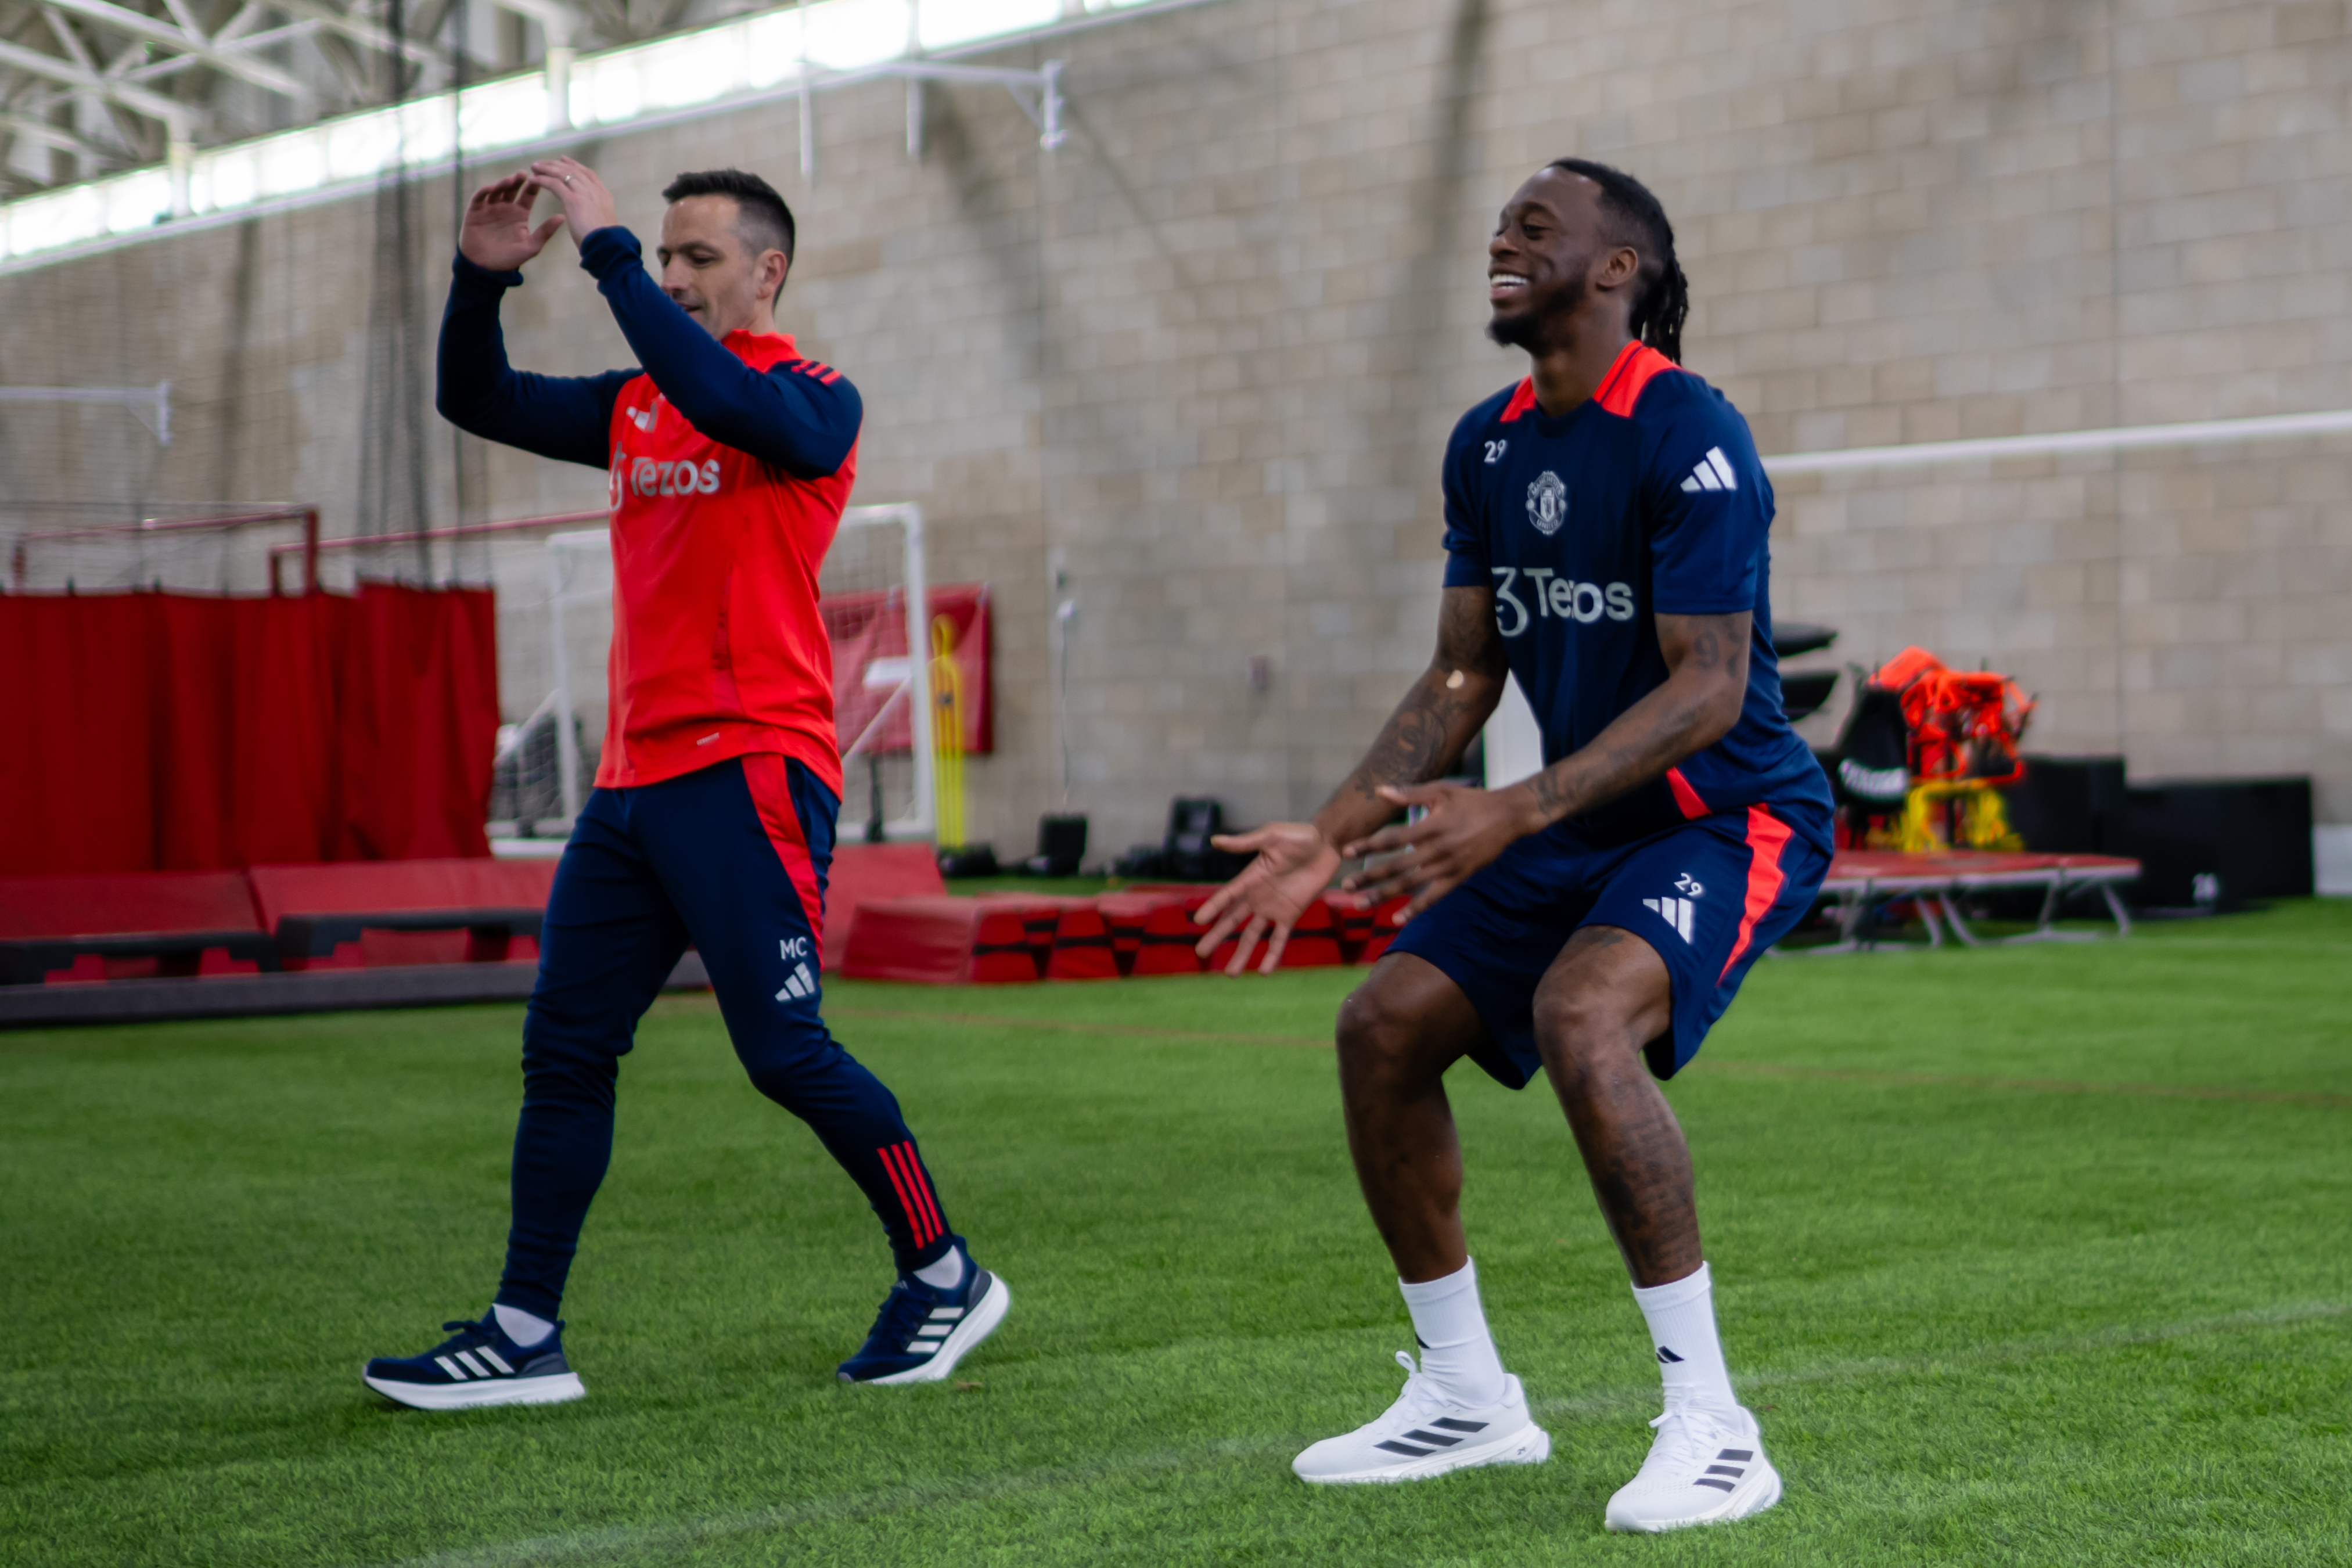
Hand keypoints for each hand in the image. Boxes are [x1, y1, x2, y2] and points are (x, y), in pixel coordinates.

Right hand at [459, 172, 565, 271]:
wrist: (486, 268)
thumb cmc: (510, 259)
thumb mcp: (531, 246)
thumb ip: (545, 231)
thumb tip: (563, 217)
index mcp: (520, 213)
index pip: (528, 195)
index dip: (533, 187)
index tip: (539, 178)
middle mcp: (506, 207)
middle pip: (512, 189)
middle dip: (517, 180)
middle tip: (524, 174)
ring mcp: (490, 207)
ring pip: (497, 190)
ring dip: (503, 184)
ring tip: (510, 180)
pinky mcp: (475, 210)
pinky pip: (479, 197)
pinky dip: (485, 191)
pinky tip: (492, 188)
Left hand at [527, 156, 620, 245]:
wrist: (608, 246)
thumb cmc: (607, 241)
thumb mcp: (603, 223)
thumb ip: (595, 214)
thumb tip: (590, 216)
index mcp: (603, 196)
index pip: (588, 174)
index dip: (575, 165)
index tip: (564, 160)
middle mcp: (594, 190)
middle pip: (574, 170)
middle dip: (557, 164)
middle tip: (543, 162)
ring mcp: (584, 193)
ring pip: (563, 173)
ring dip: (547, 168)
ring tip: (534, 167)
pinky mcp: (573, 200)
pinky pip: (554, 184)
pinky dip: (542, 180)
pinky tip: (533, 180)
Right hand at [1191, 823, 1342, 975]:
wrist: (1327, 844)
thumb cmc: (1298, 835)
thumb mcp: (1271, 836)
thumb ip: (1245, 843)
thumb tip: (1214, 840)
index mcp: (1250, 877)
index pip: (1227, 896)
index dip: (1213, 908)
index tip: (1198, 921)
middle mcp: (1257, 896)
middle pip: (1233, 921)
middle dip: (1217, 937)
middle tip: (1201, 953)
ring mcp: (1274, 908)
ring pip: (1252, 935)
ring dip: (1241, 954)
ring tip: (1230, 974)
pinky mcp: (1291, 914)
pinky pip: (1280, 938)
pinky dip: (1273, 955)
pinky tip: (1264, 972)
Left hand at [1341, 781, 1540, 922]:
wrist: (1509, 816)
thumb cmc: (1472, 801)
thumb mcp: (1441, 791)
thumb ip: (1409, 794)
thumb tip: (1380, 791)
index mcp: (1430, 826)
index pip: (1393, 839)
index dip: (1369, 845)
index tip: (1348, 852)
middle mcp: (1437, 849)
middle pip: (1397, 866)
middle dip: (1369, 877)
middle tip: (1346, 886)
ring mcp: (1448, 866)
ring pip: (1411, 885)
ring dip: (1384, 895)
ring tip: (1361, 904)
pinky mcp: (1459, 878)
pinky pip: (1434, 897)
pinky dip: (1415, 909)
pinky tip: (1398, 919)